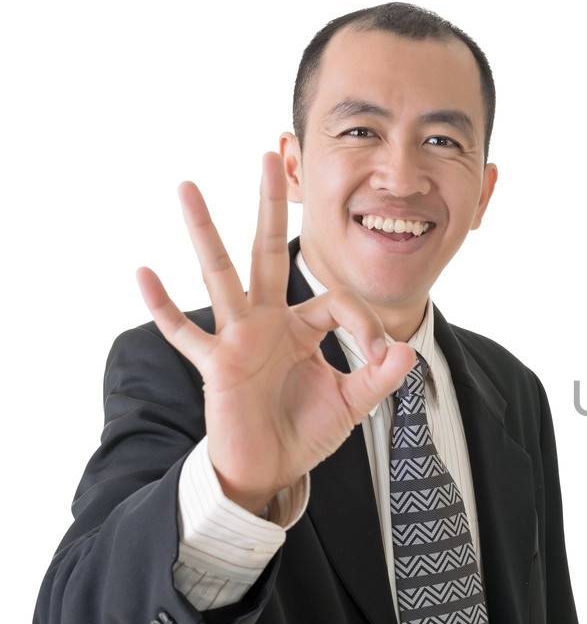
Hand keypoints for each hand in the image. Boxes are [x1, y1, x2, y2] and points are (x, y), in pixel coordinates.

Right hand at [137, 154, 413, 511]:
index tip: (384, 357)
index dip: (367, 326)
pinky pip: (184, 332)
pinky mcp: (216, 365)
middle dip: (269, 205)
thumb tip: (408, 352)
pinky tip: (142, 272)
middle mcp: (265, 322)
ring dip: (205, 231)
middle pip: (266, 251)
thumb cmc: (304, 431)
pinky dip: (162, 306)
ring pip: (220, 275)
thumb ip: (381, 377)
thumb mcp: (354, 403)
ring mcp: (236, 338)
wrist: (269, 469)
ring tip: (188, 186)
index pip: (336, 301)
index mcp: (300, 326)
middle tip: (267, 154)